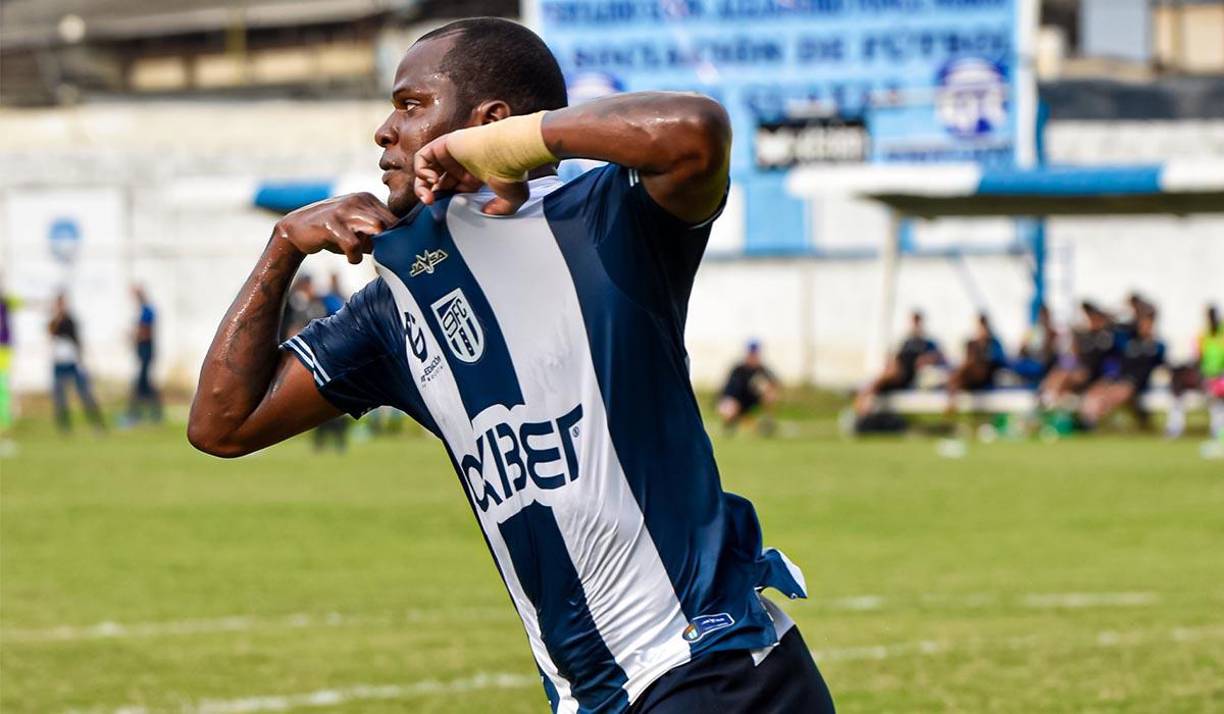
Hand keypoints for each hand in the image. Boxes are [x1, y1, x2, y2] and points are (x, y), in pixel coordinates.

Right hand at [273, 193, 397, 263]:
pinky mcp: (331, 222)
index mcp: (368, 199)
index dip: (395, 238)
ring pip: (377, 229)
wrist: (296, 229)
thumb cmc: (333, 233)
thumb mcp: (358, 231)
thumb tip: (402, 249)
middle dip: (384, 243)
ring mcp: (345, 209)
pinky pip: (354, 244)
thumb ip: (378, 237)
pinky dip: (354, 256)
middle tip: (371, 253)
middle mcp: (359, 199)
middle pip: (389, 224)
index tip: (386, 250)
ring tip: (358, 254)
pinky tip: (349, 258)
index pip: (395, 218)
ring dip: (371, 248)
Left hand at [413, 134, 529, 215]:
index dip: (445, 200)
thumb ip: (501, 208)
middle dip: (430, 194)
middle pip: (436, 180)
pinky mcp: (444, 143)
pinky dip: (421, 170)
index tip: (445, 210)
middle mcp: (462, 163)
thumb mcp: (513, 197)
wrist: (509, 150)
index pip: (452, 189)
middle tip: (431, 204)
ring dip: (422, 184)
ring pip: (426, 169)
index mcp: (475, 175)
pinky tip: (432, 180)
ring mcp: (452, 153)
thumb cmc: (513, 169)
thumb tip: (487, 212)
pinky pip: (422, 157)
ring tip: (428, 196)